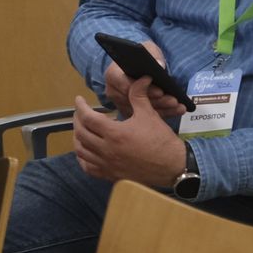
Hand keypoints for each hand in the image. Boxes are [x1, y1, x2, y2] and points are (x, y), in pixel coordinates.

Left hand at [73, 76, 187, 187]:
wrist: (174, 167)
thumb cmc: (161, 140)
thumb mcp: (149, 115)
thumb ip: (139, 96)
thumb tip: (141, 77)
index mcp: (114, 133)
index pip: (87, 117)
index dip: (80, 106)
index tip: (79, 100)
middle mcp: (107, 150)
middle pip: (81, 133)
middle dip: (77, 120)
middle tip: (81, 113)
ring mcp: (107, 164)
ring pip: (81, 151)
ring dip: (78, 138)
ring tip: (82, 129)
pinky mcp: (111, 175)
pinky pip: (89, 168)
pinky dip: (83, 159)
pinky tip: (87, 151)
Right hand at [102, 40, 185, 118]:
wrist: (138, 66)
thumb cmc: (141, 57)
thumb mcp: (147, 49)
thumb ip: (152, 55)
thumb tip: (159, 65)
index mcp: (113, 74)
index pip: (124, 85)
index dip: (142, 89)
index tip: (160, 91)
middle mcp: (113, 91)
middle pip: (134, 101)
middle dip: (156, 101)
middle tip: (173, 100)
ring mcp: (120, 104)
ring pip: (141, 112)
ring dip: (162, 109)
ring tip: (178, 106)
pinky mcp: (129, 112)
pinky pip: (146, 117)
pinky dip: (163, 113)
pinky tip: (177, 110)